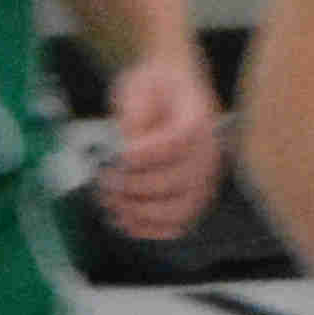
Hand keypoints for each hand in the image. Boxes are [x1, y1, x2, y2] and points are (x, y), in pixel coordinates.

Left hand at [96, 46, 224, 241]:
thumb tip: (129, 143)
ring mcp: (204, 178)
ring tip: (109, 200)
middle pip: (179, 182)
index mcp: (197, 119)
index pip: (178, 142)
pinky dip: (150, 229)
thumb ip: (134, 113)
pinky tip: (124, 220)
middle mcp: (208, 152)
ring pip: (179, 210)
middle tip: (105, 180)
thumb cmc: (153, 88)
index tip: (120, 154)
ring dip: (139, 212)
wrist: (170, 88)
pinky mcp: (192, 196)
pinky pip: (178, 225)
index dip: (146, 154)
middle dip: (134, 186)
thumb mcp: (138, 85)